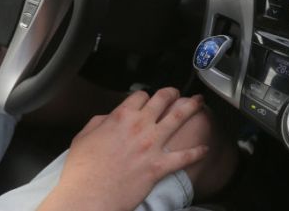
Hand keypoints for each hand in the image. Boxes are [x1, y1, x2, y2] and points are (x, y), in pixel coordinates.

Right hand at [39, 88, 208, 210]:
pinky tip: (205, 149)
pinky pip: (185, 156)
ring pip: (179, 118)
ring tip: (199, 103)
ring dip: (191, 108)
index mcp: (121, 117)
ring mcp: (152, 145)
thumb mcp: (83, 137)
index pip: (140, 95)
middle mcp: (140, 126)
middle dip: (172, 93)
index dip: (145, 96)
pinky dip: (197, 152)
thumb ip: (99, 122)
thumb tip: (108, 118)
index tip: (146, 100)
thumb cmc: (83, 171)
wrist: (89, 195)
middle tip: (177, 94)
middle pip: (163, 99)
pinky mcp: (160, 166)